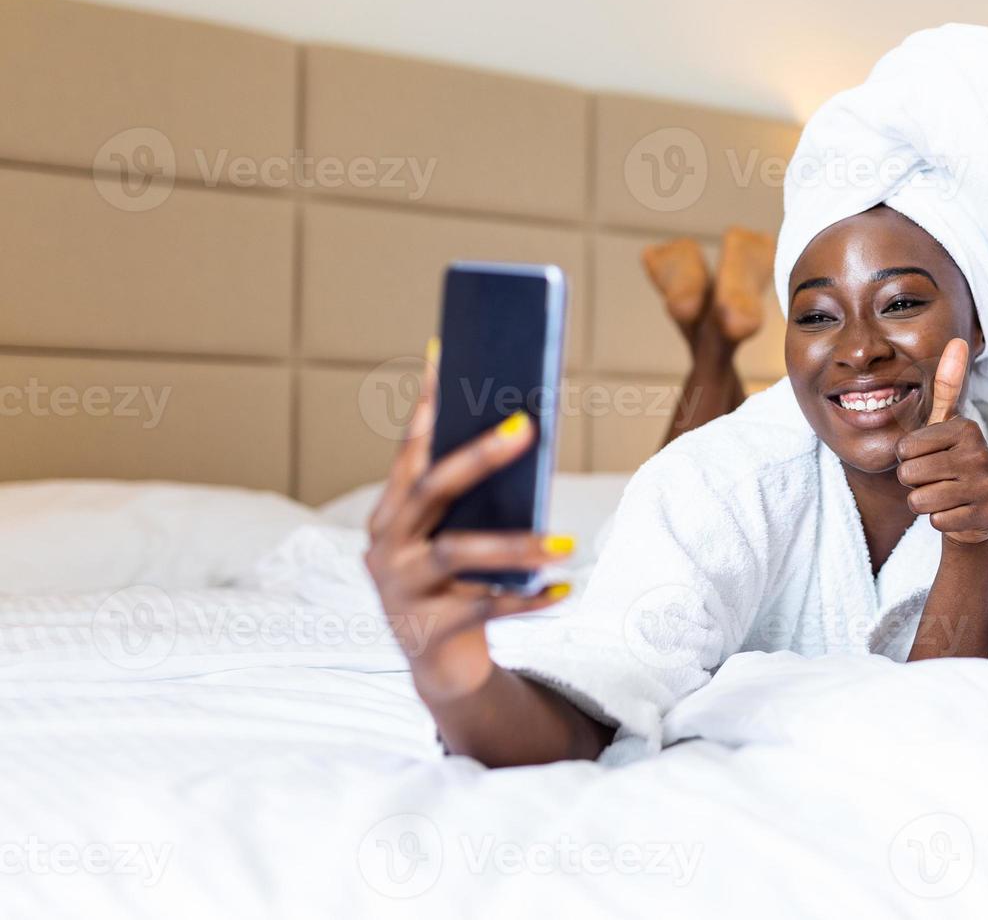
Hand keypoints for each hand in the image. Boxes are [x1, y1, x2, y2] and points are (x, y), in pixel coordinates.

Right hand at [364, 345, 573, 701]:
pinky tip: (565, 587)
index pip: (411, 450)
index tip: (445, 356)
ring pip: (457, 552)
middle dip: (480, 455)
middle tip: (528, 426)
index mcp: (391, 512)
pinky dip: (528, 599)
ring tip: (567, 540)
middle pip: (432, 488)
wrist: (439, 664)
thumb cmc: (456, 583)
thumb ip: (473, 498)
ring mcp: (402, 588)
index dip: (428, 405)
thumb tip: (522, 431)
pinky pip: (485, 609)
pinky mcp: (429, 629)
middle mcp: (387, 544)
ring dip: (515, 543)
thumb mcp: (456, 536)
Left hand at [895, 338, 987, 544]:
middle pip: (909, 474)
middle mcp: (980, 453)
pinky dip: (939, 520)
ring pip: (919, 500)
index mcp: (965, 428)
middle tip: (936, 478)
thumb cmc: (950, 461)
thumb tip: (956, 340)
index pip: (905, 448)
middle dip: (913, 482)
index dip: (908, 457)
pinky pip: (935, 521)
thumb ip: (946, 385)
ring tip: (943, 494)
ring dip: (923, 502)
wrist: (976, 511)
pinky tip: (955, 511)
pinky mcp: (984, 515)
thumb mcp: (944, 424)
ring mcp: (985, 485)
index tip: (929, 456)